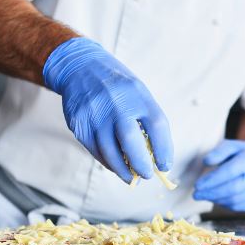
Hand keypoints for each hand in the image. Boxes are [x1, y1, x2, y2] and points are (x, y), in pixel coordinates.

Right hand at [43, 38, 172, 182]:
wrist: (80, 67)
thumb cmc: (117, 86)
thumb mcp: (137, 93)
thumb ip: (147, 120)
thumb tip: (155, 157)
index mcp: (137, 94)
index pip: (157, 126)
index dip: (164, 150)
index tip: (165, 165)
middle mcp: (116, 103)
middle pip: (131, 142)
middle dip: (141, 164)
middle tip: (147, 175)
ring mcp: (95, 114)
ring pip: (110, 152)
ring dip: (123, 170)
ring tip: (131, 177)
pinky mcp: (79, 124)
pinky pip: (95, 150)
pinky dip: (107, 162)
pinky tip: (115, 165)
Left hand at [193, 137, 244, 210]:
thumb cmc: (240, 153)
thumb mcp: (230, 146)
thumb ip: (218, 152)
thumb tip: (206, 161)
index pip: (230, 172)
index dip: (212, 180)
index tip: (197, 185)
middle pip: (233, 189)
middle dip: (212, 193)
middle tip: (196, 195)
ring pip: (235, 200)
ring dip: (216, 199)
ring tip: (203, 195)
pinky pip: (238, 207)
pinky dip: (224, 204)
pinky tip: (216, 197)